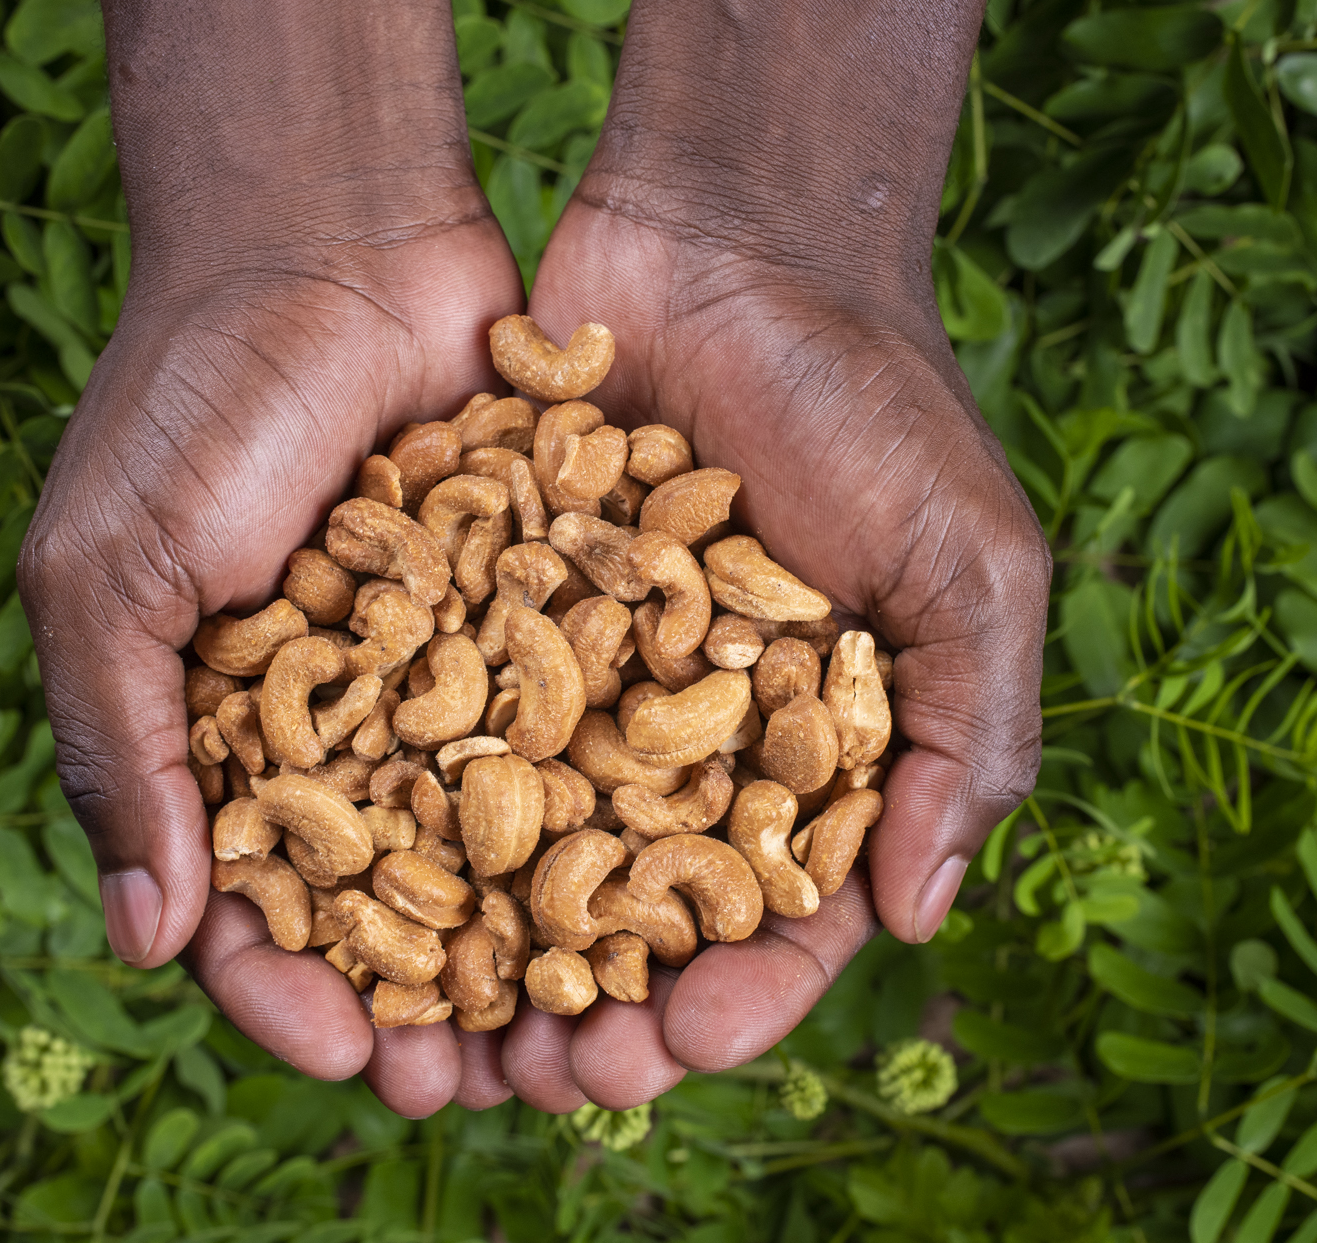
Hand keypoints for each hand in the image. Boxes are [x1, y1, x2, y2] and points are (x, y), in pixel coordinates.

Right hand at [18, 0, 530, 1117]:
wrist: (329, 232)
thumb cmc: (193, 400)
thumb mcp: (112, 572)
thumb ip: (126, 747)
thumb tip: (151, 940)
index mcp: (220, 740)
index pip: (257, 910)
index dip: (303, 997)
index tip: (370, 1064)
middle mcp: (344, 724)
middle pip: (400, 905)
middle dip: (450, 1003)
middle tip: (509, 1086)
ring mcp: (448, 671)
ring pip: (505, 838)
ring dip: (547, 941)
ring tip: (605, 1023)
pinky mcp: (542, 610)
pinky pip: (584, 727)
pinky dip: (619, 805)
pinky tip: (674, 877)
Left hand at [486, 173, 1048, 1114]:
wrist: (733, 239)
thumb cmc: (876, 401)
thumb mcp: (968, 567)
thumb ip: (962, 738)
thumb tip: (915, 921)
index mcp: (810, 757)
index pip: (778, 922)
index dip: (730, 1003)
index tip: (666, 1046)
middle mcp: (690, 742)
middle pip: (635, 920)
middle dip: (587, 1011)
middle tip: (527, 1077)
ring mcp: (584, 684)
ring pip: (522, 855)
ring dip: (480, 954)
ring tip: (423, 1031)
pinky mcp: (490, 616)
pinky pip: (440, 732)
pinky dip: (402, 812)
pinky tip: (348, 884)